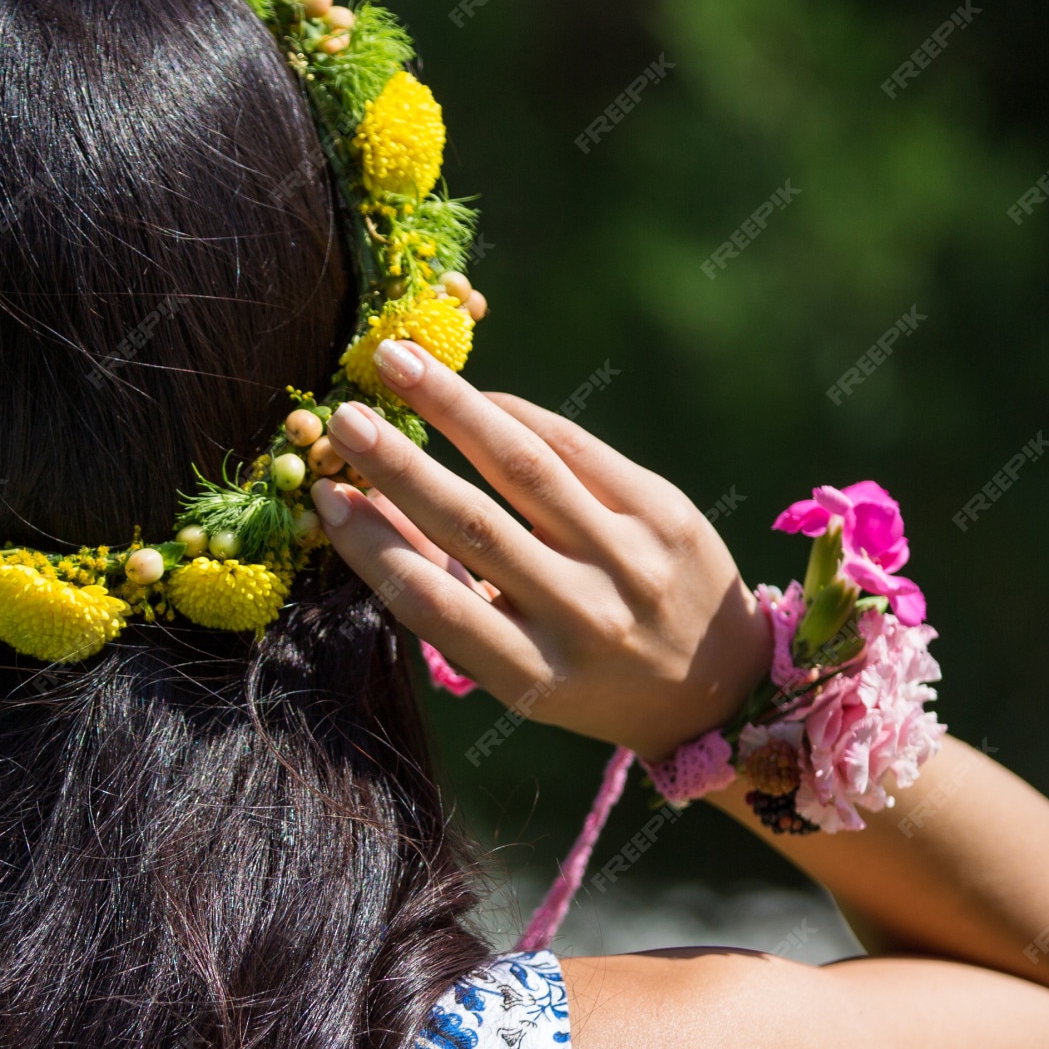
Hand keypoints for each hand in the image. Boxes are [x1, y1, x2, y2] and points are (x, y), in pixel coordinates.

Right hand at [310, 338, 772, 762]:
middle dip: (400, 466)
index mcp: (537, 675)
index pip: (435, 602)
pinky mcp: (666, 513)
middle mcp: (586, 618)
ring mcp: (631, 560)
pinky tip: (470, 396)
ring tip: (395, 362)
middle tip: (343, 419)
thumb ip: (451, 598)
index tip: (325, 497)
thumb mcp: (518, 669)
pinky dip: (515, 416)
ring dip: (451, 408)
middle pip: (474, 527)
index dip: (372, 546)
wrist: (722, 686)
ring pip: (525, 469)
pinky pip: (575, 448)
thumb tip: (365, 510)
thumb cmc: (589, 680)